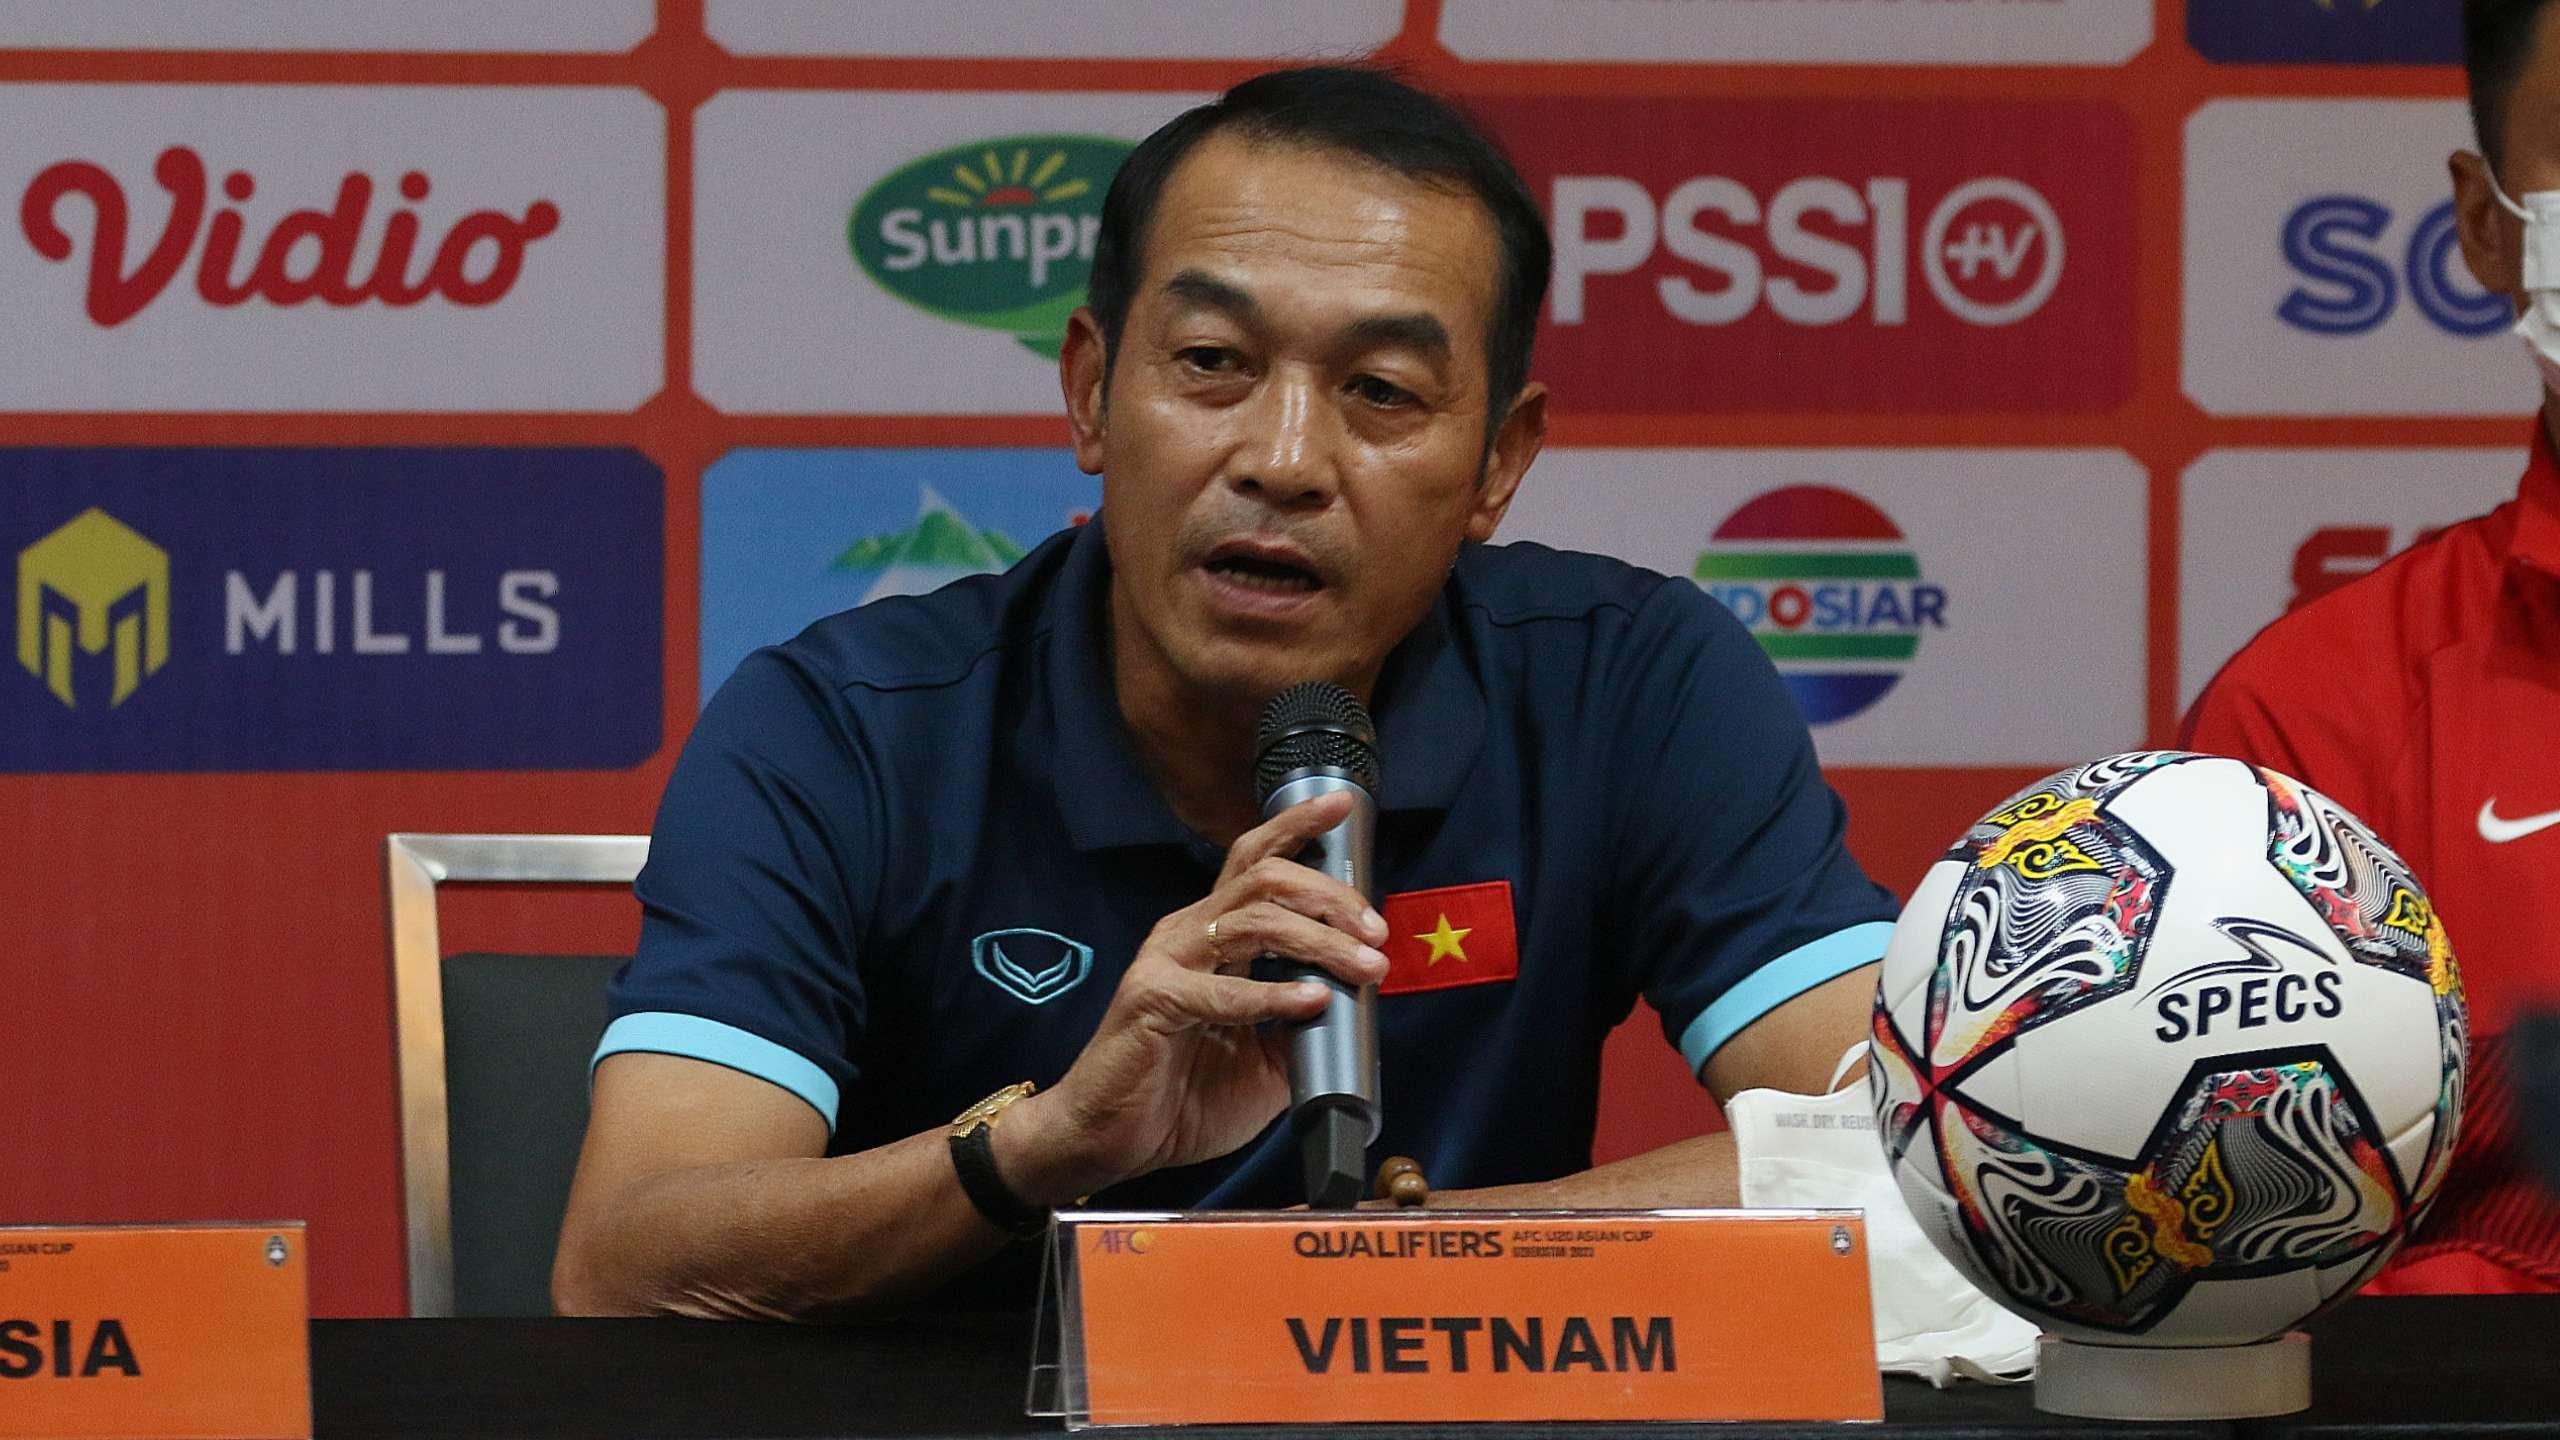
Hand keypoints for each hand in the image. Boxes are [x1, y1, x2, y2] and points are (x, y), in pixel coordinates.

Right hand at [995, 791, 1390, 1202]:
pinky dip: (1272, 995)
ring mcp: (1165, 962)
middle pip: (1263, 878)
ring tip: (1362, 965)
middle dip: (1328, 894)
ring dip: (1317, 940)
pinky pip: (1219, 990)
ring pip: (1250, 920)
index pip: (1254, 862)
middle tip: (1375, 930)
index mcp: (1211, 937)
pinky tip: (1312, 1001)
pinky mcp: (1151, 1002)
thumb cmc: (1183, 1099)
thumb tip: (1353, 1006)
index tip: (1341, 804)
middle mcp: (1187, 934)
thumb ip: (1303, 1027)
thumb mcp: (1265, 1063)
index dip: (1296, 826)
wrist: (1111, 1143)